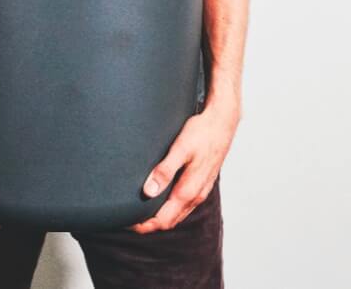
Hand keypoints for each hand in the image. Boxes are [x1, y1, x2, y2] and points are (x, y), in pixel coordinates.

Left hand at [133, 91, 240, 233]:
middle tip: (129, 218)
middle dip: (149, 224)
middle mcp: (195, 196)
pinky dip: (170, 208)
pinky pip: (184, 205)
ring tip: (141, 210)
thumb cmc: (201, 133)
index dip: (145, 226)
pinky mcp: (202, 184)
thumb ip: (165, 170)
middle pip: (169, 221)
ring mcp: (200, 191)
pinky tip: (160, 197)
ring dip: (160, 217)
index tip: (128, 223)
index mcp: (188, 191)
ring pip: (177, 214)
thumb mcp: (181, 148)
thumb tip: (148, 192)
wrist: (222, 123)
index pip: (163, 220)